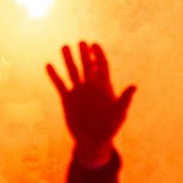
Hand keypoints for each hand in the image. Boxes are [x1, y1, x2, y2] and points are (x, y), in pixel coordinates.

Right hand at [45, 41, 133, 167]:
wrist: (92, 141)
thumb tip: (134, 86)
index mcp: (104, 87)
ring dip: (68, 59)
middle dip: (84, 53)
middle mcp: (91, 86)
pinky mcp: (68, 99)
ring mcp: (79, 92)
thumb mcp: (118, 114)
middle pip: (87, 65)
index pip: (102, 66)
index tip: (94, 44)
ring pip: (73, 71)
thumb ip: (124, 100)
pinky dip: (55, 75)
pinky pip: (60, 84)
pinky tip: (49, 65)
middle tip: (80, 42)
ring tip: (64, 46)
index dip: (99, 55)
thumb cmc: (109, 129)